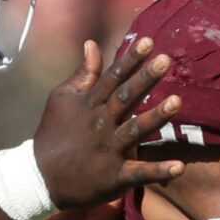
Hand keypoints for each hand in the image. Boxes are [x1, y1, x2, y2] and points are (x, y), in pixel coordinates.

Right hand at [31, 37, 182, 206]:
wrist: (40, 178)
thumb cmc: (54, 134)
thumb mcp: (62, 100)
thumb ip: (83, 74)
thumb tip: (92, 43)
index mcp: (89, 105)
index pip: (112, 78)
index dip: (130, 60)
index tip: (149, 41)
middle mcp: (101, 125)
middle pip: (125, 98)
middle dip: (145, 79)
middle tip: (166, 61)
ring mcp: (108, 151)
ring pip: (134, 131)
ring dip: (155, 117)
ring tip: (178, 102)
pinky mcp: (115, 176)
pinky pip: (139, 173)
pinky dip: (158, 171)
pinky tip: (179, 166)